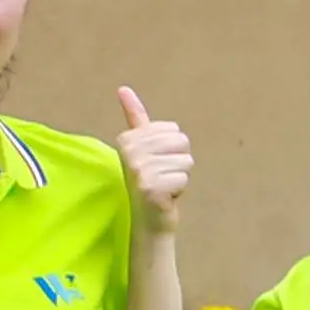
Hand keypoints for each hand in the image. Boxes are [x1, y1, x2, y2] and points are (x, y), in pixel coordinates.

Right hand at [115, 85, 193, 231]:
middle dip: (178, 161)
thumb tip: (123, 88)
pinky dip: (179, 190)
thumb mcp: (142, 147)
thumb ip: (135, 117)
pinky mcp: (151, 188)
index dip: (171, 149)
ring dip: (179, 176)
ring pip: (186, 160)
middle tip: (161, 176)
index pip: (174, 130)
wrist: (148, 221)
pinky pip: (184, 178)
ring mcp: (139, 170)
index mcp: (127, 139)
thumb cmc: (149, 181)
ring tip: (163, 186)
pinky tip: (165, 198)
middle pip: (182, 142)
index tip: (155, 163)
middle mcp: (129, 152)